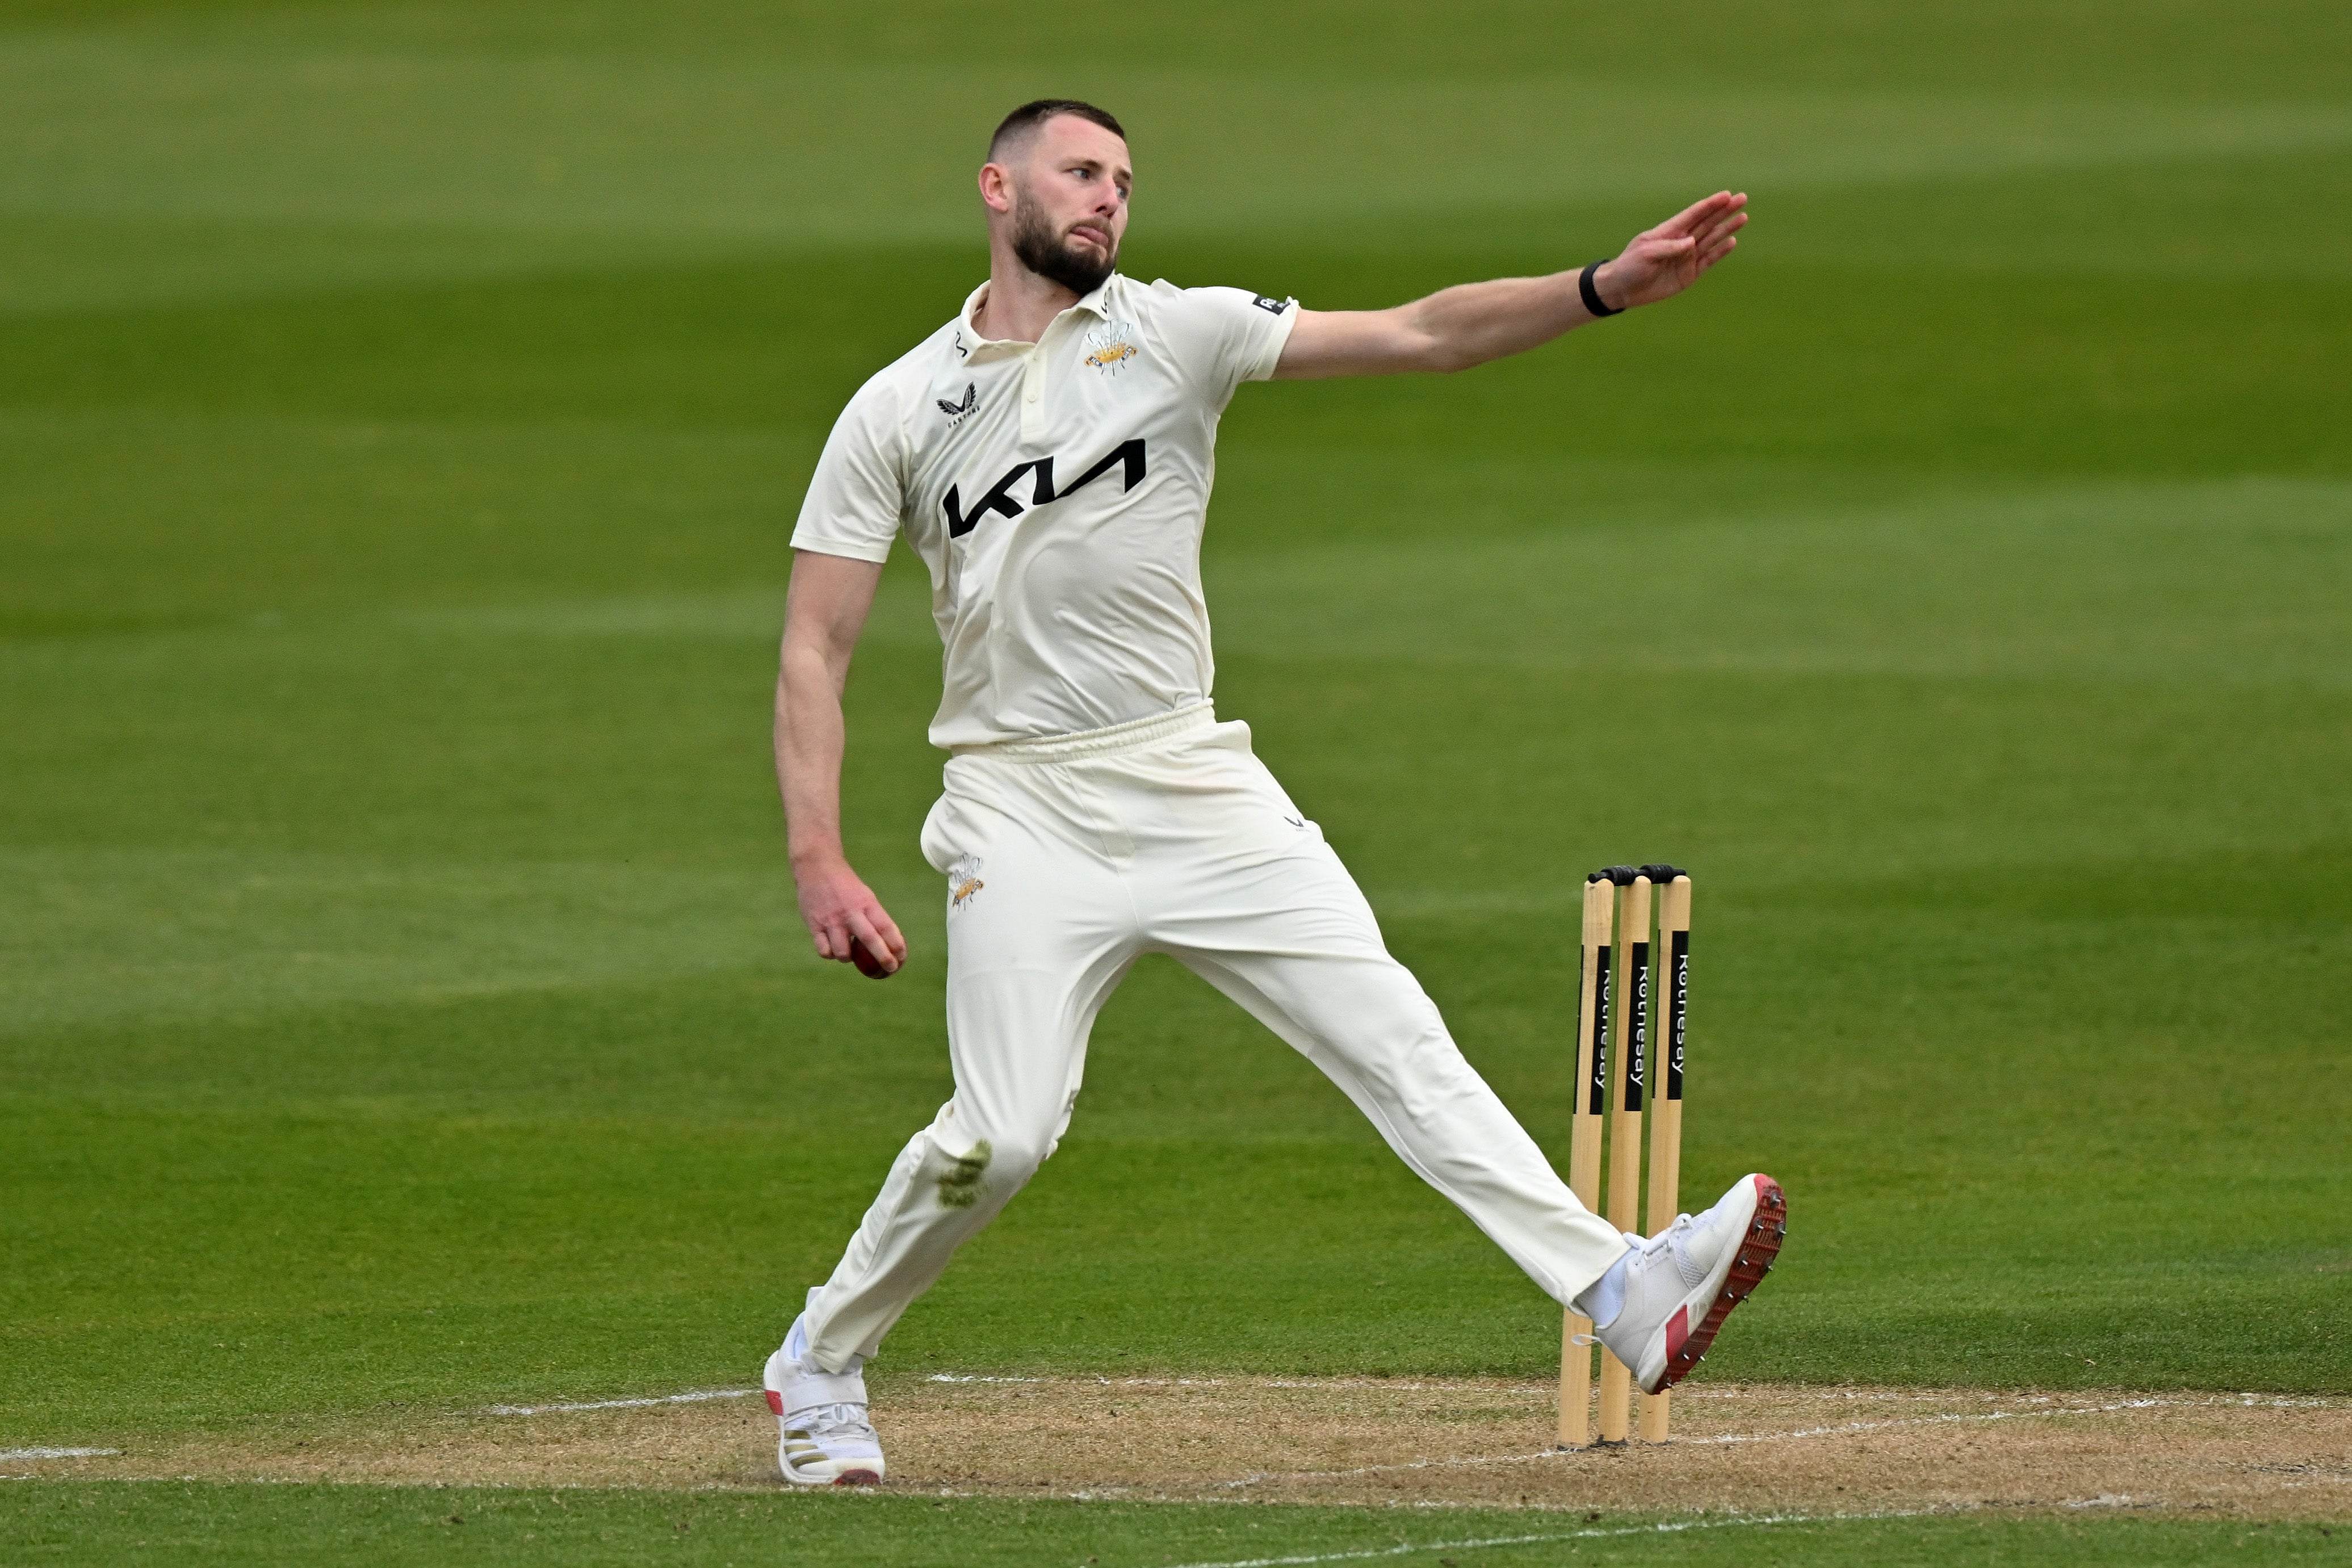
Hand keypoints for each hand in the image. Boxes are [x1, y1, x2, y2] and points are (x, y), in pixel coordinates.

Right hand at [792, 853, 905, 975]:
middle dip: (883, 957)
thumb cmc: (845, 886)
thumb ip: (874, 918)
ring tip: (849, 953)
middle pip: (870, 940)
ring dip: (849, 958)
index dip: (896, 944)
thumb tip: (889, 943)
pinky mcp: (814, 925)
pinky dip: (830, 954)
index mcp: (866, 903)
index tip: (902, 957)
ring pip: (843, 952)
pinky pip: (824, 951)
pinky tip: (832, 948)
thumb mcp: (864, 896)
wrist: (816, 867)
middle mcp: (850, 912)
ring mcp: (831, 920)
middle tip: (891, 968)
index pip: (886, 926)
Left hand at [1595, 192, 1747, 311]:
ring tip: (1742, 217)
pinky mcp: (1689, 273)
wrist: (1622, 290)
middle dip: (1724, 211)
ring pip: (1711, 239)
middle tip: (1742, 199)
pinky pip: (1708, 261)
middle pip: (1707, 223)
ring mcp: (1687, 257)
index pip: (1693, 214)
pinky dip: (1720, 252)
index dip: (1710, 204)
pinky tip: (1732, 241)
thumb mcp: (1646, 254)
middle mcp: (1681, 241)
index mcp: (1669, 231)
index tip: (1726, 195)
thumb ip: (1669, 248)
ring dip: (1726, 229)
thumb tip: (1692, 242)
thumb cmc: (1630, 266)